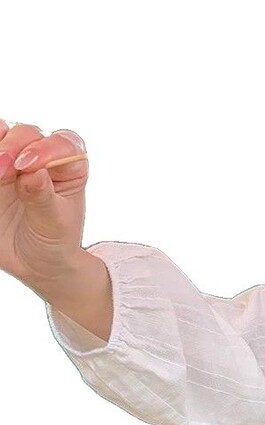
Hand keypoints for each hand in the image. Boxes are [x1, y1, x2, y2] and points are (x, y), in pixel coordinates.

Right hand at [0, 118, 89, 288]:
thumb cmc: (55, 241)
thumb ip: (43, 199)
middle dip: (14, 148)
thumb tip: (34, 173)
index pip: (65, 145)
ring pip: (3, 135)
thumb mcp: (54, 225)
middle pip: (28, 135)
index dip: (47, 148)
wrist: (35, 261)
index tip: (30, 165)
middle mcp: (43, 158)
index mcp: (70, 168)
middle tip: (3, 170)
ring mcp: (14, 161)